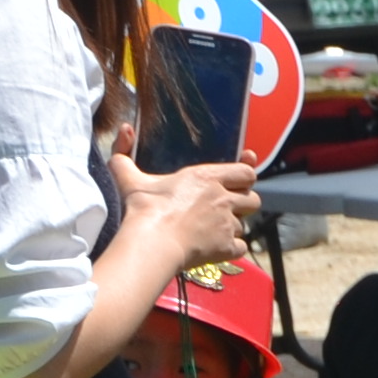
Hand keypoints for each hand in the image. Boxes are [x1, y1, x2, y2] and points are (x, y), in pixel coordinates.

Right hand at [114, 147, 260, 277]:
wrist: (151, 243)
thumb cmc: (142, 209)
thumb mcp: (129, 177)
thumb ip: (124, 153)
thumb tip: (124, 129)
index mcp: (208, 177)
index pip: (247, 173)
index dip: (246, 176)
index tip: (242, 179)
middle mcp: (223, 199)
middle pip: (253, 200)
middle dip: (242, 204)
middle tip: (224, 207)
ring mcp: (228, 224)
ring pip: (243, 225)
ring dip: (231, 227)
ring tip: (210, 229)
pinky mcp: (227, 247)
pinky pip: (241, 247)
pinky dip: (230, 248)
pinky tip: (215, 247)